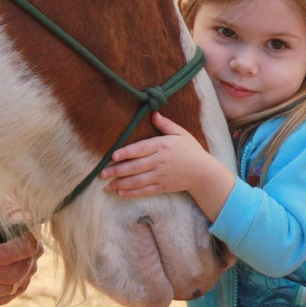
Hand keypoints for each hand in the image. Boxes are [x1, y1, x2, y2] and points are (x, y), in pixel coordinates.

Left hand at [99, 112, 234, 218]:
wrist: (203, 172)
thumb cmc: (190, 150)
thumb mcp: (181, 133)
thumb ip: (165, 124)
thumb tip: (153, 113)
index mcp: (162, 146)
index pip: (141, 149)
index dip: (126, 153)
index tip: (113, 156)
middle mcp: (160, 161)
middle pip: (135, 167)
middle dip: (117, 171)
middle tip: (102, 173)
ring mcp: (161, 176)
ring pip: (137, 181)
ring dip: (120, 184)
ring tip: (106, 186)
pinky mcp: (162, 187)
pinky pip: (144, 191)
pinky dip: (131, 193)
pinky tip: (120, 193)